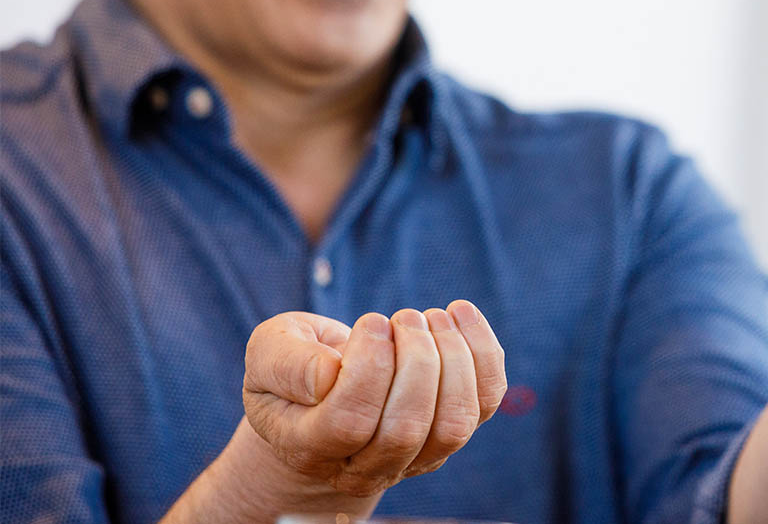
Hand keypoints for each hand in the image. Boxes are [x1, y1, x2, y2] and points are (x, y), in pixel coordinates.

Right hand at [241, 302, 505, 497]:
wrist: (325, 396)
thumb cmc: (294, 368)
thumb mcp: (268, 354)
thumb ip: (286, 363)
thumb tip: (330, 373)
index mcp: (311, 448)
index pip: (349, 423)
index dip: (368, 366)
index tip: (370, 321)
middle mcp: (367, 466)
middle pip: (406, 429)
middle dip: (415, 360)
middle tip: (402, 318)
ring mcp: (416, 456)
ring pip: (454, 424)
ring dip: (452, 357)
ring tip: (428, 318)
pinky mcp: (452, 430)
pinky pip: (486, 401)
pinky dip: (482, 352)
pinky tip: (459, 314)